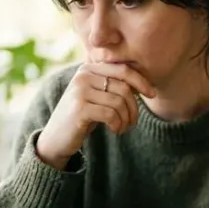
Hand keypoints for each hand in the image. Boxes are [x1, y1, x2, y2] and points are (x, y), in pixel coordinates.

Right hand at [36, 62, 156, 168]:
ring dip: (126, 119)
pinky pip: (111, 114)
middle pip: (124, 87)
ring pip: (119, 102)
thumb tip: (144, 83)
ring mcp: (79, 91)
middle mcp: (83, 75)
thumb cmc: (83, 117)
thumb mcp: (98, 97)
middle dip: (134, 107)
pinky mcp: (79, 108)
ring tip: (122, 128)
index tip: (152, 94)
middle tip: (133, 122)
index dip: (141, 81)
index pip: (123, 69)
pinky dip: (118, 125)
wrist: (56, 138)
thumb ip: (114, 86)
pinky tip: (115, 130)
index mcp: (89, 68)